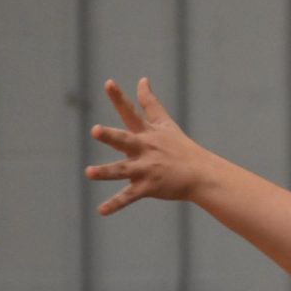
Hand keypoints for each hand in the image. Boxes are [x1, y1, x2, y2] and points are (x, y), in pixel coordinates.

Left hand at [85, 77, 208, 214]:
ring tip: (89, 172)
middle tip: (95, 130)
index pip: (131, 112)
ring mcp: (146, 169)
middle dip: (110, 136)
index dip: (119, 98)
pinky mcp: (148, 187)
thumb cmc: (180, 147)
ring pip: (122, 170)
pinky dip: (115, 204)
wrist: (200, 174)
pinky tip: (101, 210)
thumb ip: (149, 102)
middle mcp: (144, 149)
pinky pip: (128, 197)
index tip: (108, 83)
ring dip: (105, 171)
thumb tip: (142, 79)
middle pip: (125, 140)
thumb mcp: (164, 122)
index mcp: (146, 134)